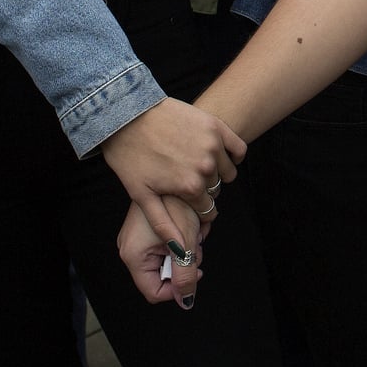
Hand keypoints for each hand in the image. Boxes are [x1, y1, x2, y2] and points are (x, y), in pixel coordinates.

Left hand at [100, 96, 241, 251]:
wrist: (127, 116)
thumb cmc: (131, 157)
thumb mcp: (143, 196)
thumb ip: (164, 224)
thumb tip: (179, 250)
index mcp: (190, 187)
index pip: (208, 209)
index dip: (198, 208)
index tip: (188, 202)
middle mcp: (206, 166)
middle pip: (216, 189)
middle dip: (204, 189)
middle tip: (186, 180)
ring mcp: (213, 144)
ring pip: (227, 171)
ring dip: (216, 172)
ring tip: (195, 165)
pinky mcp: (215, 126)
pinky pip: (238, 148)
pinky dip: (232, 154)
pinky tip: (216, 154)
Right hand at [119, 199, 204, 306]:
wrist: (174, 170)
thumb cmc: (176, 204)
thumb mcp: (184, 245)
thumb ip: (185, 276)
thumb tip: (186, 301)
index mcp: (133, 256)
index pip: (154, 291)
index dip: (177, 287)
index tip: (193, 270)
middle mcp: (131, 249)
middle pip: (163, 274)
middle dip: (185, 261)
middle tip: (195, 244)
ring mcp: (138, 238)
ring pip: (170, 258)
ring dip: (188, 247)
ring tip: (194, 228)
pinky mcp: (148, 228)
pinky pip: (169, 244)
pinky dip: (184, 237)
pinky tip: (191, 222)